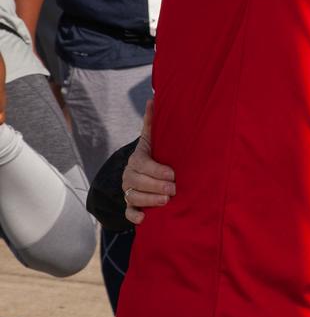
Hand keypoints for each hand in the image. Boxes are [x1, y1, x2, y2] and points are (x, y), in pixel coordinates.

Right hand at [123, 100, 175, 224]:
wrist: (141, 173)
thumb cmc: (153, 155)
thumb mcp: (152, 139)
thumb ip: (152, 123)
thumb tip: (153, 98)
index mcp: (137, 159)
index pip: (143, 165)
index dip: (157, 170)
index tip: (173, 174)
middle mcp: (129, 175)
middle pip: (137, 182)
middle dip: (156, 186)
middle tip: (174, 189)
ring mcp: (128, 191)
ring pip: (133, 197)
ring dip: (149, 200)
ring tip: (166, 201)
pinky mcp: (129, 206)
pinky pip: (128, 213)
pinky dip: (135, 216)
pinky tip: (145, 218)